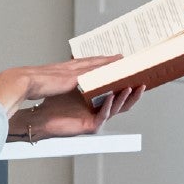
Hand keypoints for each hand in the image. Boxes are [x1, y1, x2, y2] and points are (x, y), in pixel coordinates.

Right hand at [0, 55, 125, 112]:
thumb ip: (42, 90)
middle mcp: (64, 69)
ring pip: (95, 65)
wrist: (16, 83)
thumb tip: (40, 96)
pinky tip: (115, 71)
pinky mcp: (72, 78)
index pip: (76, 66)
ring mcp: (69, 72)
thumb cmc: (19, 88)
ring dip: (110, 63)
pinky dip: (105, 71)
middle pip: (89, 61)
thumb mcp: (34, 89)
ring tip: (124, 60)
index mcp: (55, 73)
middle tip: (120, 56)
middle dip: (104, 59)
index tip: (99, 60)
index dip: (89, 63)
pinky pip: (94, 73)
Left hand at [16, 82, 143, 140]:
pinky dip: (108, 105)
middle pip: (122, 101)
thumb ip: (88, 72)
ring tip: (129, 87)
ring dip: (124, 97)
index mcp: (99, 99)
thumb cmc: (56, 100)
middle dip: (134, 91)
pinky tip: (111, 97)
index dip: (127, 81)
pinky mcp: (90, 126)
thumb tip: (99, 57)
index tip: (137, 71)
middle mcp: (100, 109)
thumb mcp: (76, 81)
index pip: (118, 89)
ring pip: (116, 108)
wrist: (41, 114)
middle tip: (142, 81)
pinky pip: (103, 115)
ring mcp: (96, 117)